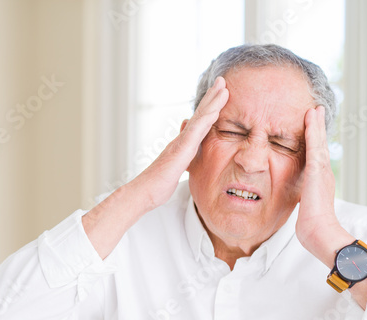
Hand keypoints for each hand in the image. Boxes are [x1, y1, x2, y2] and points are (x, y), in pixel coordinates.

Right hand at [128, 76, 228, 210]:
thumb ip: (183, 155)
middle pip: (200, 114)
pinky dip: (206, 119)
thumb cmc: (158, 183)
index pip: (199, 122)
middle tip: (222, 80)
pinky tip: (215, 110)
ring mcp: (181, 143)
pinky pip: (195, 132)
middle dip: (212, 97)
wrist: (144, 192)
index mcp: (183, 144)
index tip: (220, 94)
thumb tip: (187, 145)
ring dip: (212, 101)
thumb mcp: (175, 167)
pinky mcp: (180, 150)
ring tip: (222, 87)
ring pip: (199, 118)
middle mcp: (182, 139)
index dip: (210, 107)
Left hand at [294, 105, 351, 266]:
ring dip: (316, 124)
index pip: (316, 157)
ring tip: (314, 109)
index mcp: (320, 181)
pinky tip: (311, 118)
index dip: (314, 142)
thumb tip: (302, 207)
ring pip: (319, 142)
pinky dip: (313, 131)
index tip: (312, 129)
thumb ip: (305, 203)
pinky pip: (314, 146)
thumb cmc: (313, 227)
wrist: (321, 232)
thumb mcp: (306, 210)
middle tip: (316, 110)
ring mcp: (322, 171)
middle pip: (320, 145)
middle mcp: (324, 173)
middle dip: (317, 128)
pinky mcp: (318, 171)